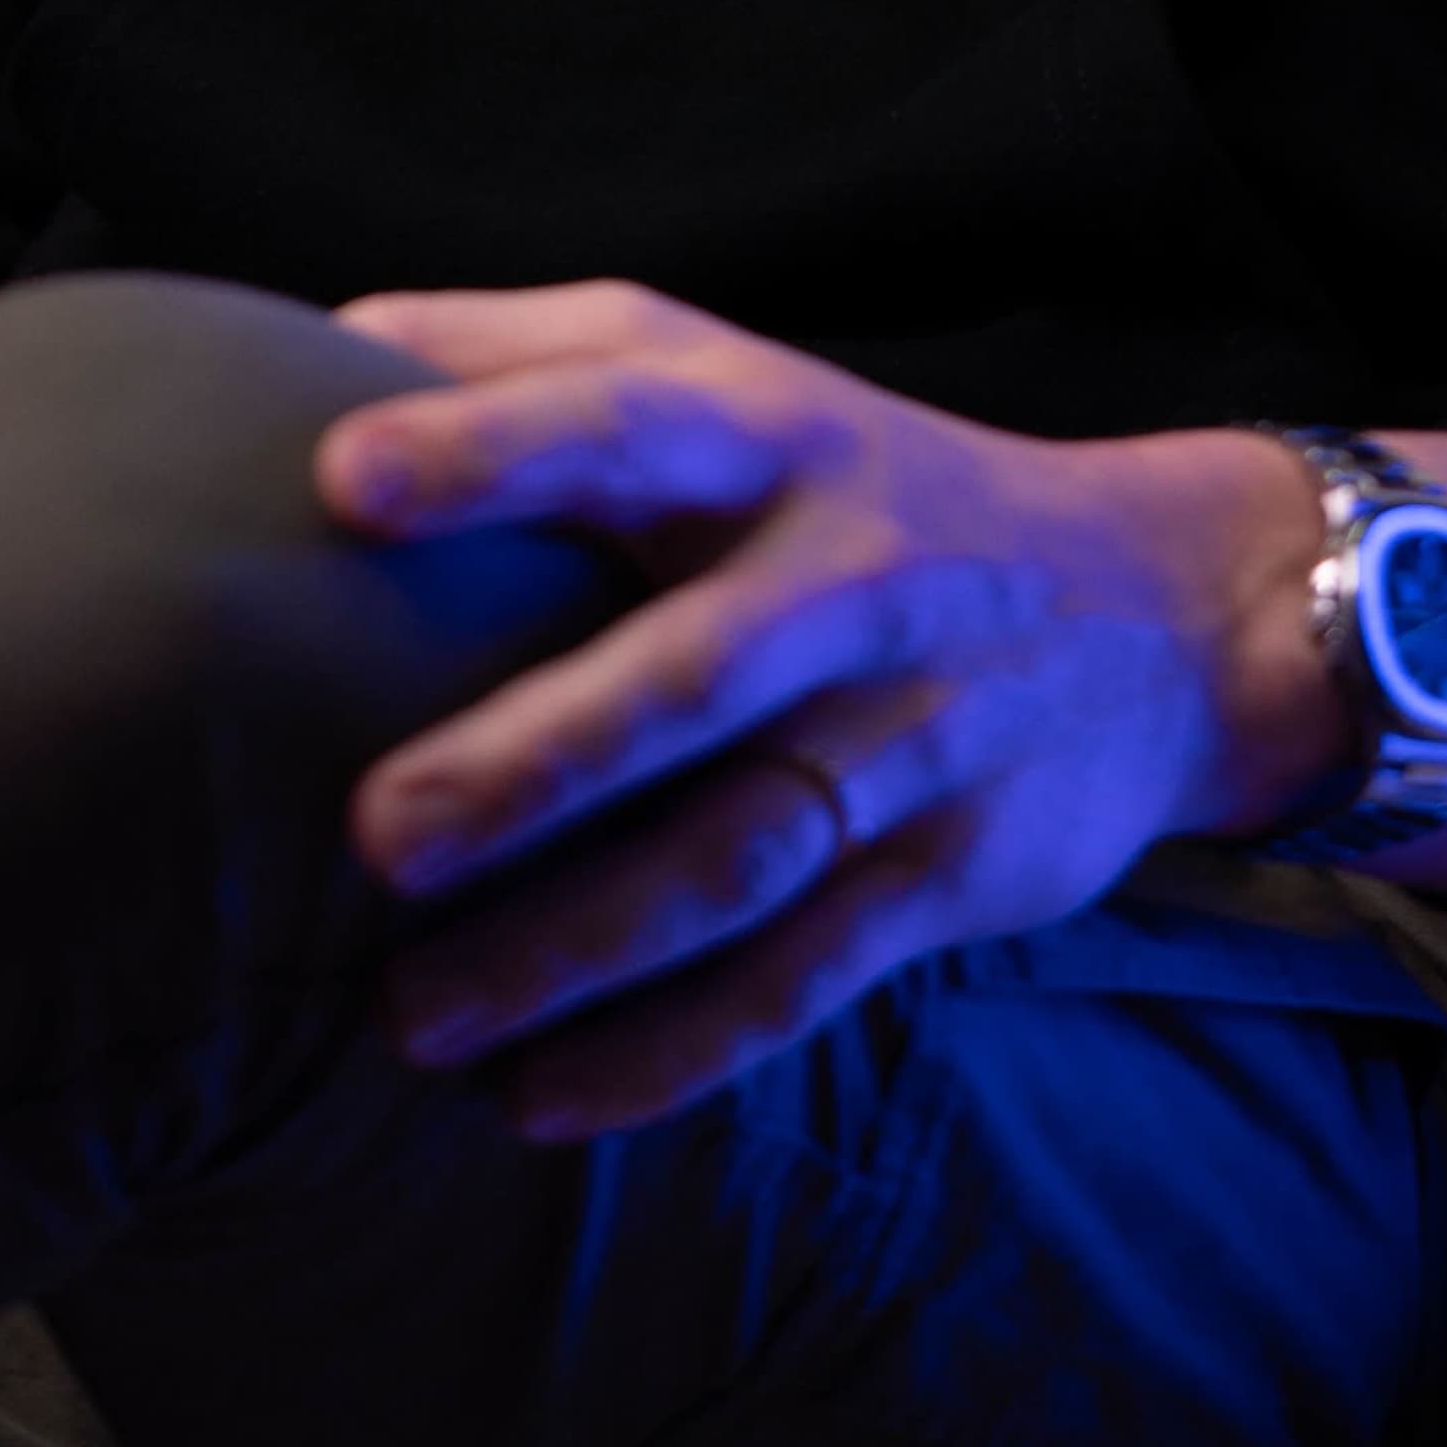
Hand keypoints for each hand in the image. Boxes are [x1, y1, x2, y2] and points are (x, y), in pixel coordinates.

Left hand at [313, 284, 1446, 1138]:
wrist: (1149, 606)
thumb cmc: (847, 478)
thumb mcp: (717, 367)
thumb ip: (520, 351)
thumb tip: (297, 342)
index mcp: (763, 433)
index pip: (622, 418)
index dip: (489, 444)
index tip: (343, 476)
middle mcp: (844, 575)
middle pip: (691, 671)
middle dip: (539, 755)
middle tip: (375, 832)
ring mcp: (906, 731)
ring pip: (737, 852)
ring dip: (576, 945)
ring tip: (414, 1018)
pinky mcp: (946, 870)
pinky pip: (803, 974)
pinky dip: (674, 1050)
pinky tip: (538, 1104)